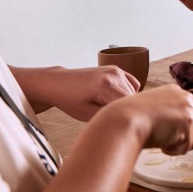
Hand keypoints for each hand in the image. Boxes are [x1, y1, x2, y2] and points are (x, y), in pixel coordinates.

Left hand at [12, 65, 138, 120]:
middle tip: (106, 115)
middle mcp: (114, 74)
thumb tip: (127, 117)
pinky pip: (132, 84)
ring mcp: (116, 70)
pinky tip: (114, 97)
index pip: (128, 106)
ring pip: (133, 93)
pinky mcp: (116, 68)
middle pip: (132, 100)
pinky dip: (128, 92)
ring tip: (106, 105)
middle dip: (123, 110)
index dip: (123, 118)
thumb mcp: (88, 115)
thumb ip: (110, 115)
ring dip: (124, 101)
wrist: (59, 83)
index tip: (113, 122)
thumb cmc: (70, 101)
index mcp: (106, 85)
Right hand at [114, 84, 192, 155]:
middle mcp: (186, 97)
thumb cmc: (133, 121)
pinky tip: (161, 143)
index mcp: (175, 92)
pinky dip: (175, 150)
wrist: (124, 120)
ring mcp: (188, 108)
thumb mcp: (156, 116)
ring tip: (160, 141)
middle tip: (171, 145)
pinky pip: (188, 145)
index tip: (180, 139)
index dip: (190, 131)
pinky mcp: (188, 120)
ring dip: (178, 146)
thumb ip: (175, 122)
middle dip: (189, 140)